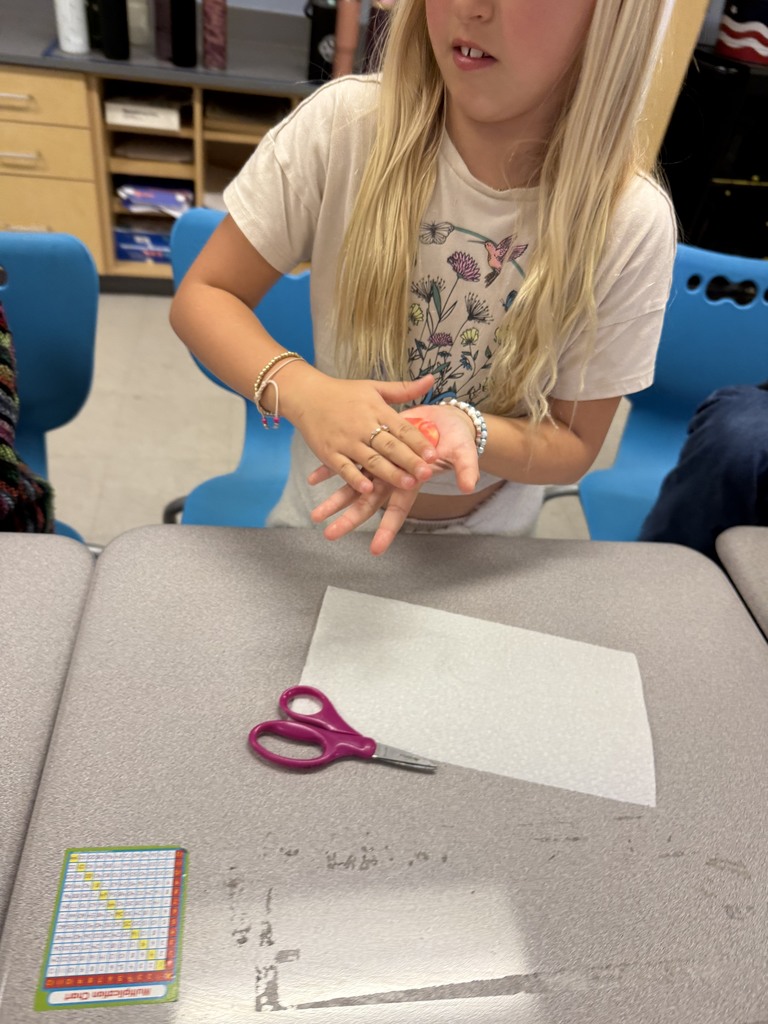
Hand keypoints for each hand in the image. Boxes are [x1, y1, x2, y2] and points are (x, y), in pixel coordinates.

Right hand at [283, 369, 438, 495]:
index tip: (434, 454)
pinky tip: (367, 490)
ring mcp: (345, 441)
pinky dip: (354, 479)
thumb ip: (404, 389)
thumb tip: (431, 380)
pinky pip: (343, 468)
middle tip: (427, 473)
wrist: (306, 396)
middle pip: (390, 446)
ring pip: (371, 460)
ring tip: (408, 484)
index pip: (402, 427)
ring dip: (389, 473)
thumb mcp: (374, 387)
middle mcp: (362, 426)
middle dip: (409, 460)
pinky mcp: (329, 453)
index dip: (418, 441)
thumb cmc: (343, 393)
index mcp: (376, 409)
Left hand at [309, 401, 480, 553]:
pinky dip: (330, 470)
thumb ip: (466, 469)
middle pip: (368, 504)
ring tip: (315, 515)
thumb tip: (469, 485)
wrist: (445, 420)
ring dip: (334, 501)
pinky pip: (347, 462)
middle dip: (349, 520)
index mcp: (412, 483)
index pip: (398, 511)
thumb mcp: (464, 453)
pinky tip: (313, 478)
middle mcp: (392, 479)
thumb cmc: (456, 440)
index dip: (387, 529)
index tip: (376, 549)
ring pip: (353, 487)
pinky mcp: (372, 449)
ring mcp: (380, 466)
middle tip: (330, 534)